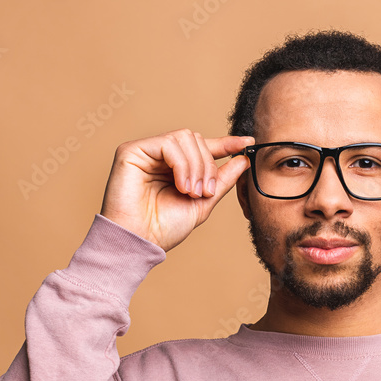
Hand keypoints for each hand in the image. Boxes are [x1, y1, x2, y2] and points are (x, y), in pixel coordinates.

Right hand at [99, 129, 253, 251]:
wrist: (140, 242)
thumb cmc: (164, 228)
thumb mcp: (203, 203)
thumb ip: (222, 181)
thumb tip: (243, 159)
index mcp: (176, 168)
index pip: (203, 147)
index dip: (226, 143)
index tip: (248, 143)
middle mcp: (160, 157)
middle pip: (196, 139)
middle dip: (208, 165)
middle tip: (206, 192)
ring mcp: (146, 152)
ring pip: (185, 138)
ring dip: (196, 167)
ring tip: (192, 192)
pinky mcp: (132, 151)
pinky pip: (169, 143)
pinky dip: (182, 165)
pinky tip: (181, 185)